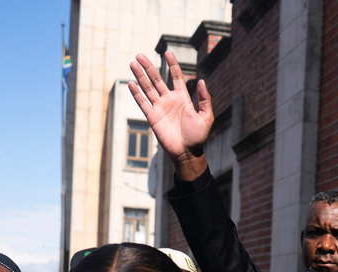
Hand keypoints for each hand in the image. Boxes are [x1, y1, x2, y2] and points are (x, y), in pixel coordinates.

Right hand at [128, 51, 212, 180]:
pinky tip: (131, 83)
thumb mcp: (206, 117)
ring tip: (133, 63)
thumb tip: (202, 81)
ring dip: (140, 76)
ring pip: (147, 88)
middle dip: (149, 67)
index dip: (172, 64)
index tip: (167, 52)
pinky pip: (143, 103)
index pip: (175, 76)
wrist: (187, 152)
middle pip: (157, 79)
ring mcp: (160, 108)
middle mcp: (169, 100)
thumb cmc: (198, 136)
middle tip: (139, 55)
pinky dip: (136, 94)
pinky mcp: (152, 117)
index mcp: (182, 98)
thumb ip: (204, 99)